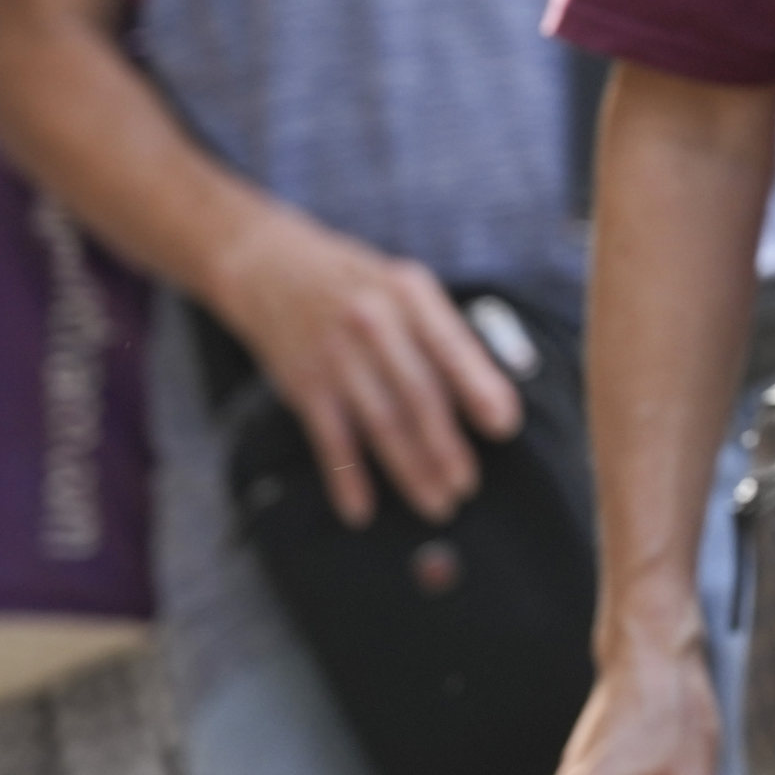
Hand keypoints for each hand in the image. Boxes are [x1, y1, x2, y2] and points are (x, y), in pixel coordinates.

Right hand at [207, 209, 520, 524]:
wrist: (270, 265)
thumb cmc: (359, 284)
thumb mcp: (406, 288)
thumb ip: (447, 334)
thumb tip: (495, 395)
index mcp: (409, 294)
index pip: (450, 346)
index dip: (479, 388)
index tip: (504, 426)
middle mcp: (372, 322)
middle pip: (416, 393)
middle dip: (445, 445)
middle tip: (466, 486)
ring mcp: (334, 355)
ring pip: (379, 422)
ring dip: (409, 468)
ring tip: (436, 503)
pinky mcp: (302, 383)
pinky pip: (329, 438)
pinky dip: (345, 476)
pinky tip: (362, 510)